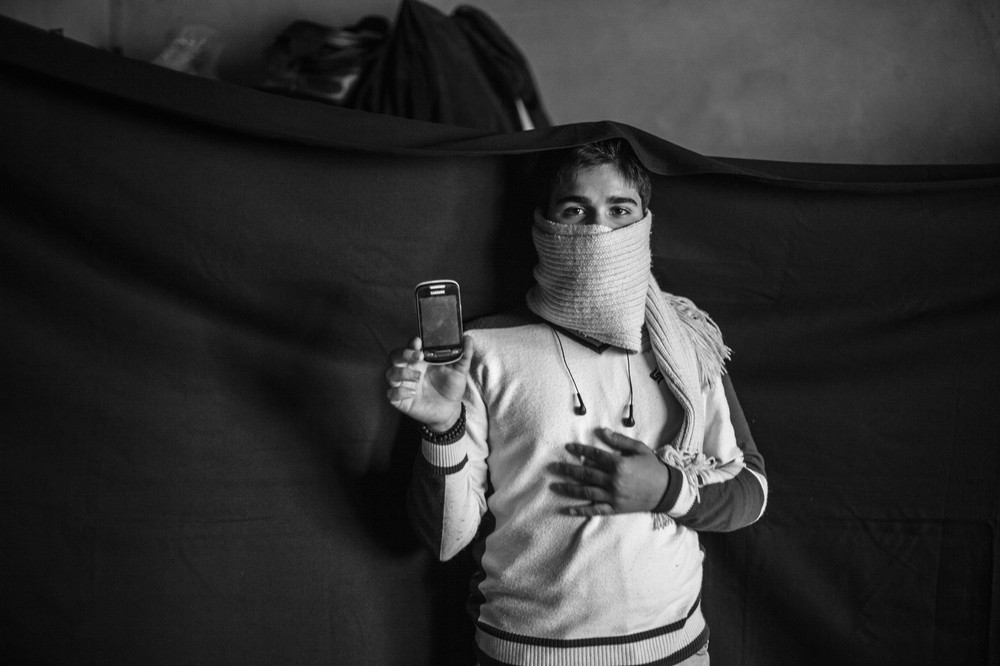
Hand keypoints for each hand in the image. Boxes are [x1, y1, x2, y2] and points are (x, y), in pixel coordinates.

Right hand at [385, 335, 472, 431]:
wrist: (450, 410)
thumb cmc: (451, 386)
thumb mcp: (460, 370)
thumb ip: (463, 354)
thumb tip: (467, 338)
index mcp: (421, 359)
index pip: (410, 346)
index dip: (411, 343)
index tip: (418, 342)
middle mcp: (409, 369)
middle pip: (395, 356)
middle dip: (403, 354)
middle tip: (418, 357)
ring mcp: (404, 384)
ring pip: (390, 373)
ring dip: (401, 373)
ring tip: (417, 377)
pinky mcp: (401, 400)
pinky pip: (391, 394)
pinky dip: (399, 392)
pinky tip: (412, 393)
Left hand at [550, 427, 669, 515]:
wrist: (666, 490)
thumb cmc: (653, 467)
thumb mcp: (639, 449)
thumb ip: (619, 441)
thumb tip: (602, 431)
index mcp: (619, 464)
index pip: (594, 456)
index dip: (580, 450)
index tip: (568, 447)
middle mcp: (613, 481)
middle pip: (585, 474)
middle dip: (568, 470)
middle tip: (554, 467)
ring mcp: (613, 496)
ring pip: (586, 492)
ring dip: (569, 488)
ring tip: (555, 485)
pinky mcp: (615, 508)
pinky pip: (595, 510)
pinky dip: (581, 510)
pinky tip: (568, 509)